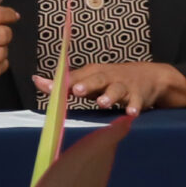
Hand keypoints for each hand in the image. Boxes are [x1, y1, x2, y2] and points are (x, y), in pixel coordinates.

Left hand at [35, 61, 185, 116]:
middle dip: (86, 84)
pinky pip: (137, 101)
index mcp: (93, 73)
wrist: (149, 76)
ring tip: (103, 103)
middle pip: (96, 79)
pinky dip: (134, 107)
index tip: (49, 87)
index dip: (62, 83)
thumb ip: (66, 83)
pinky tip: (131, 113)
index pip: (75, 77)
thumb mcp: (89, 78)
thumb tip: (37, 81)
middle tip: (77, 91)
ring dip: (109, 96)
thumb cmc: (110, 79)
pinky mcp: (139, 95)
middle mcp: (107, 77)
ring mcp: (124, 86)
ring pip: (117, 90)